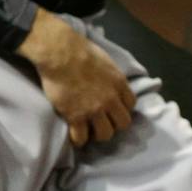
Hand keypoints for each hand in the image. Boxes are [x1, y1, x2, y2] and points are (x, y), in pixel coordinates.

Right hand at [19, 9, 135, 145]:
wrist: (60, 53)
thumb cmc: (81, 50)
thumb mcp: (106, 62)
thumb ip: (111, 76)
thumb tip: (109, 80)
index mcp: (119, 84)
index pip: (131, 104)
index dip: (122, 108)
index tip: (114, 109)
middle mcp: (111, 100)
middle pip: (123, 123)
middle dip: (114, 124)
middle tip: (103, 123)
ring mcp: (94, 110)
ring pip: (105, 134)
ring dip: (98, 134)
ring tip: (89, 131)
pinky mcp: (76, 117)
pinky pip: (81, 137)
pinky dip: (79, 139)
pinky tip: (75, 136)